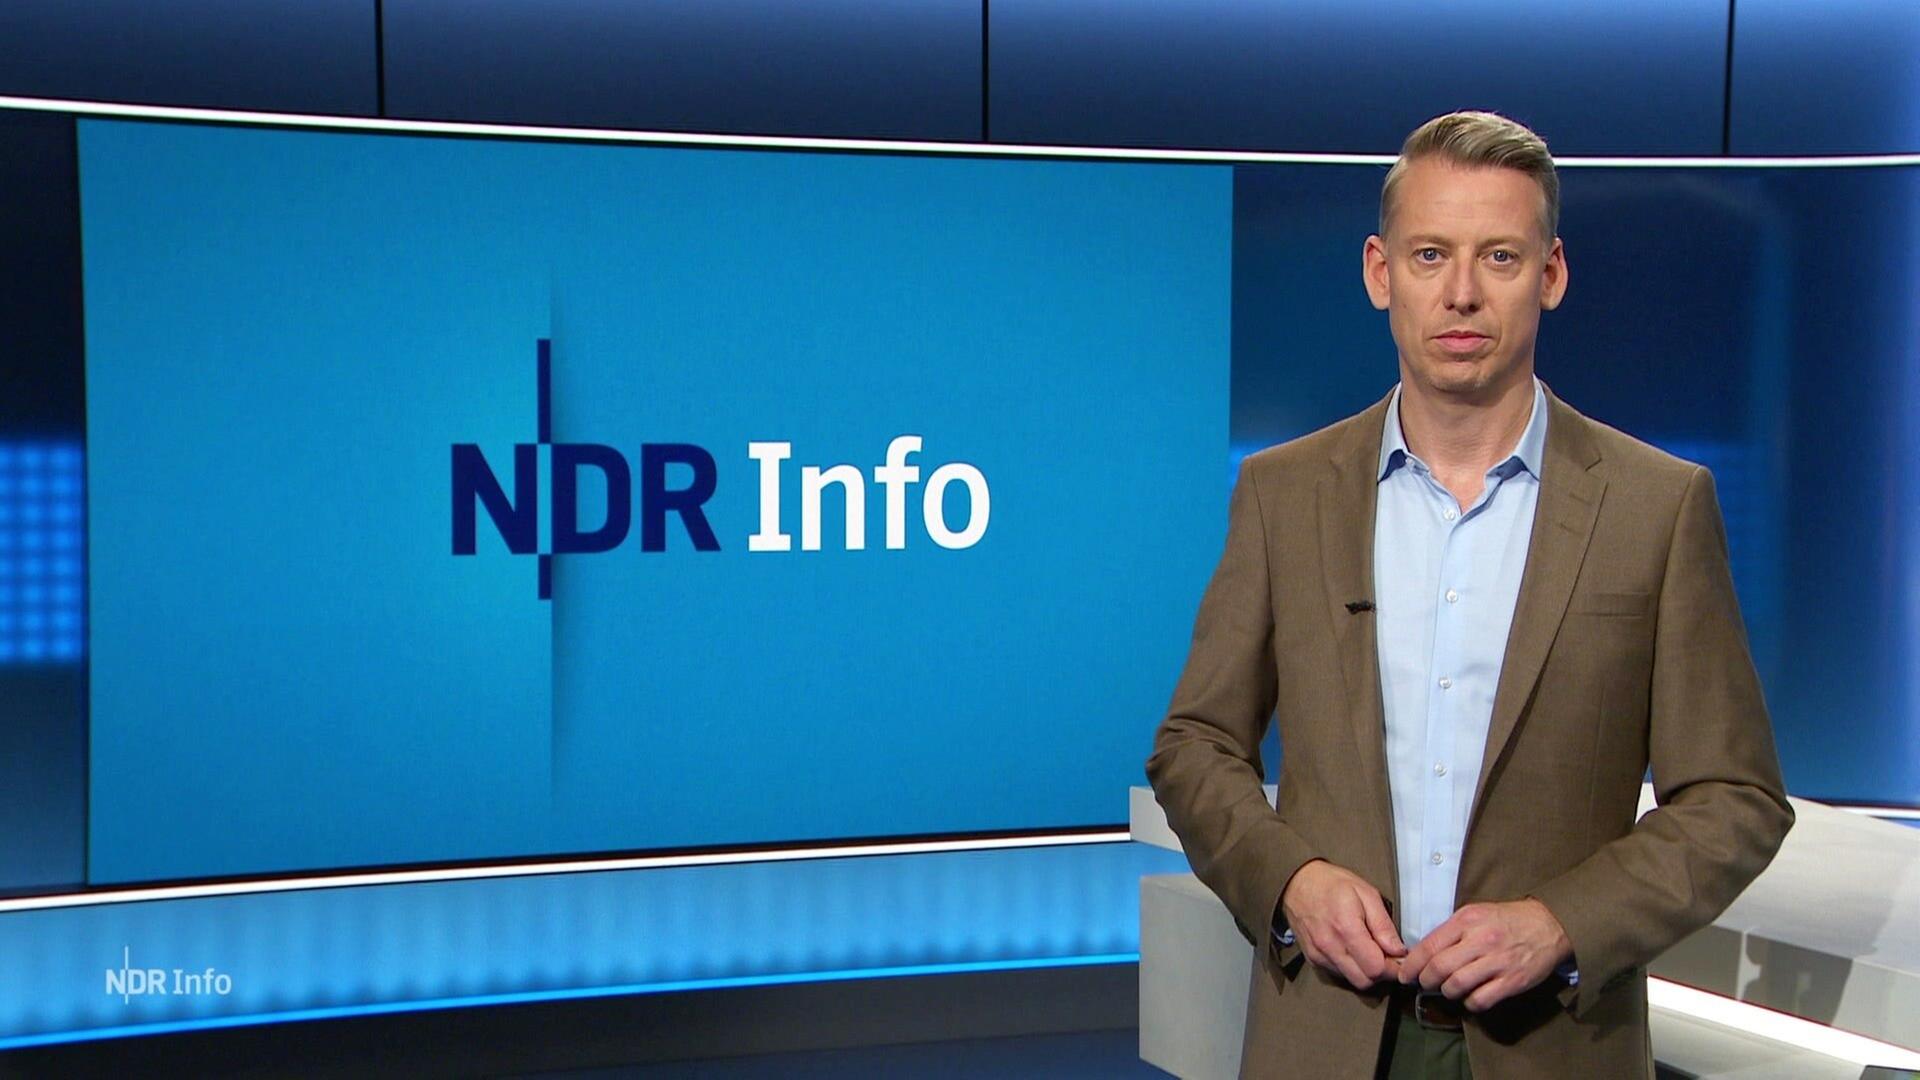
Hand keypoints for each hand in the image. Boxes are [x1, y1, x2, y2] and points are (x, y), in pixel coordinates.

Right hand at [1279, 859, 1405, 989]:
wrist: (1296, 883)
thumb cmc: (1332, 884)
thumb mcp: (1366, 893)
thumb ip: (1383, 924)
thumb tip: (1398, 950)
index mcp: (1346, 928)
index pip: (1376, 968)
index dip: (1393, 967)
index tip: (1399, 958)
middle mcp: (1330, 947)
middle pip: (1364, 981)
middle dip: (1381, 973)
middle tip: (1387, 956)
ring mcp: (1319, 955)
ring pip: (1352, 980)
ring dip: (1366, 971)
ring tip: (1370, 950)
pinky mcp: (1313, 959)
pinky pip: (1339, 974)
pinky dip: (1351, 968)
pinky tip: (1353, 950)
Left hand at [1396, 898, 1570, 1011]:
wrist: (1548, 925)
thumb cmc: (1506, 919)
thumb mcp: (1476, 913)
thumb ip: (1451, 931)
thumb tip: (1422, 952)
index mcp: (1467, 920)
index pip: (1429, 946)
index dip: (1412, 964)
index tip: (1404, 974)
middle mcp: (1481, 940)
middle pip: (1440, 968)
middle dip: (1425, 980)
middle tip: (1422, 983)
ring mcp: (1498, 962)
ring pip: (1457, 986)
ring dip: (1446, 992)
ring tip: (1448, 988)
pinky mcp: (1512, 981)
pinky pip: (1480, 1000)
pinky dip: (1469, 1002)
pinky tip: (1470, 996)